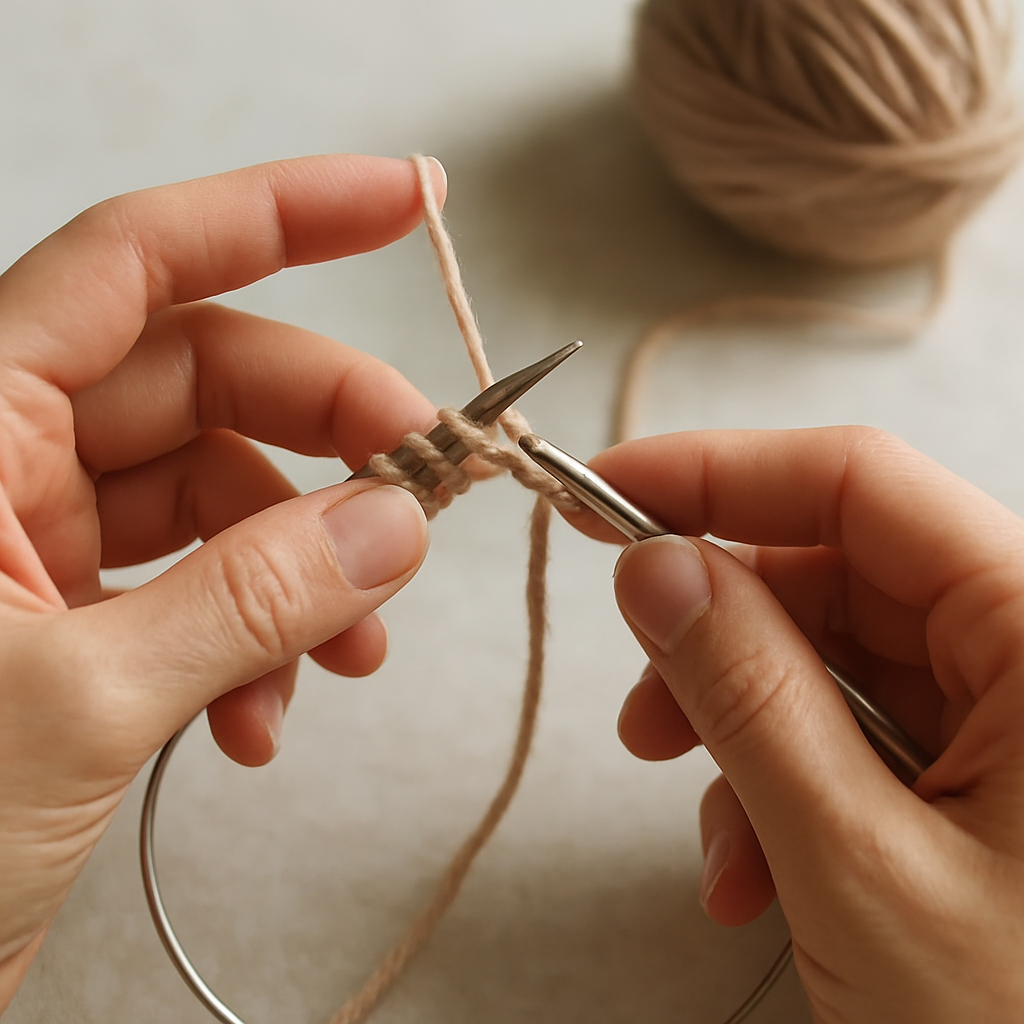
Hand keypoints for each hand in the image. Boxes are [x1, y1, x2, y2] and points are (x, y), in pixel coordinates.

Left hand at [0, 155, 444, 1008]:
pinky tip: (266, 719)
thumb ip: (250, 598)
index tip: (401, 200)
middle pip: (209, 383)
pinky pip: (203, 587)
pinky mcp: (74, 620)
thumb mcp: (77, 704)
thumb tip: (394, 527)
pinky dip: (258, 643)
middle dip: (334, 434)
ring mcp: (39, 543)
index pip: (137, 263)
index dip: (279, 215)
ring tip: (350, 654)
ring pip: (221, 497)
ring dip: (306, 570)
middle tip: (427, 491)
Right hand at [583, 428, 1023, 1023]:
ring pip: (832, 662)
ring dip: (744, 737)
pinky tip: (758, 874)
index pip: (858, 485)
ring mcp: (1011, 719)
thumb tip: (653, 569)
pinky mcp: (982, 776)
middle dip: (718, 640)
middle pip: (836, 574)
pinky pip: (855, 734)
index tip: (600, 496)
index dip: (713, 473)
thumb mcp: (861, 865)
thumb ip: (749, 698)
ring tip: (717, 845)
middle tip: (640, 707)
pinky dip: (782, 788)